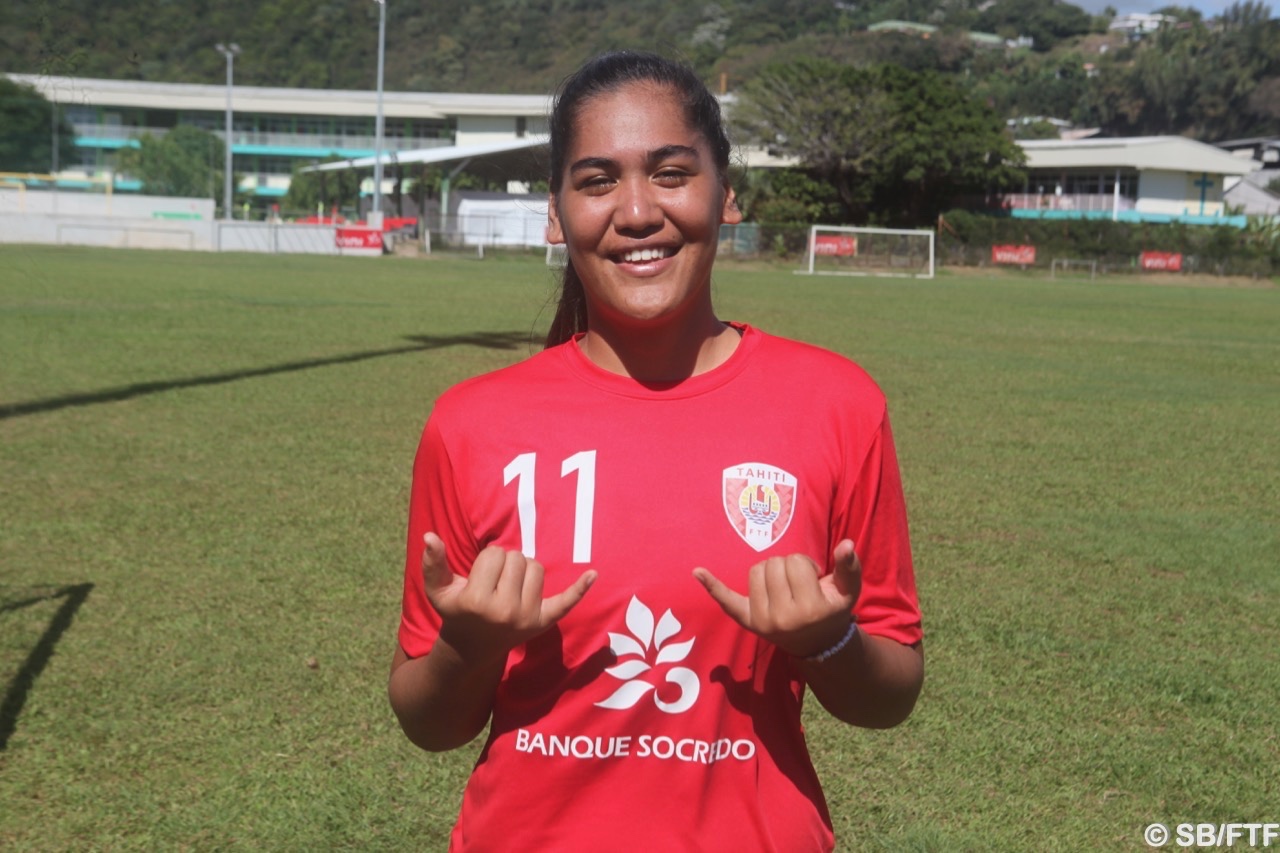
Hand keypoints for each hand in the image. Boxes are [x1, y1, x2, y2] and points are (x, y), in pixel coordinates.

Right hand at [421, 532, 595, 663]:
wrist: (472, 648)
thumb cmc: (455, 611)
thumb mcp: (437, 590)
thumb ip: (432, 563)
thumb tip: (430, 536)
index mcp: (477, 601)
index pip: (494, 554)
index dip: (486, 560)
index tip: (479, 577)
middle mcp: (504, 611)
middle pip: (517, 558)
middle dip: (505, 563)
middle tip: (494, 583)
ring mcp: (527, 618)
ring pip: (537, 569)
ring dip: (524, 571)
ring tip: (508, 587)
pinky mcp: (543, 623)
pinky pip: (566, 602)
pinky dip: (580, 589)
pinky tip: (593, 574)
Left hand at [693, 539, 861, 658]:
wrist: (818, 643)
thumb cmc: (832, 609)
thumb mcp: (848, 591)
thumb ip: (849, 567)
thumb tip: (847, 544)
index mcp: (810, 609)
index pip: (796, 562)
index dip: (805, 565)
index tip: (814, 580)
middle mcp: (783, 618)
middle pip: (773, 564)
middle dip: (787, 567)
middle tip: (799, 585)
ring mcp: (762, 622)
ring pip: (756, 572)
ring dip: (770, 572)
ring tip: (785, 588)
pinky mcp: (748, 622)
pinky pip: (726, 602)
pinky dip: (712, 586)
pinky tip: (698, 571)